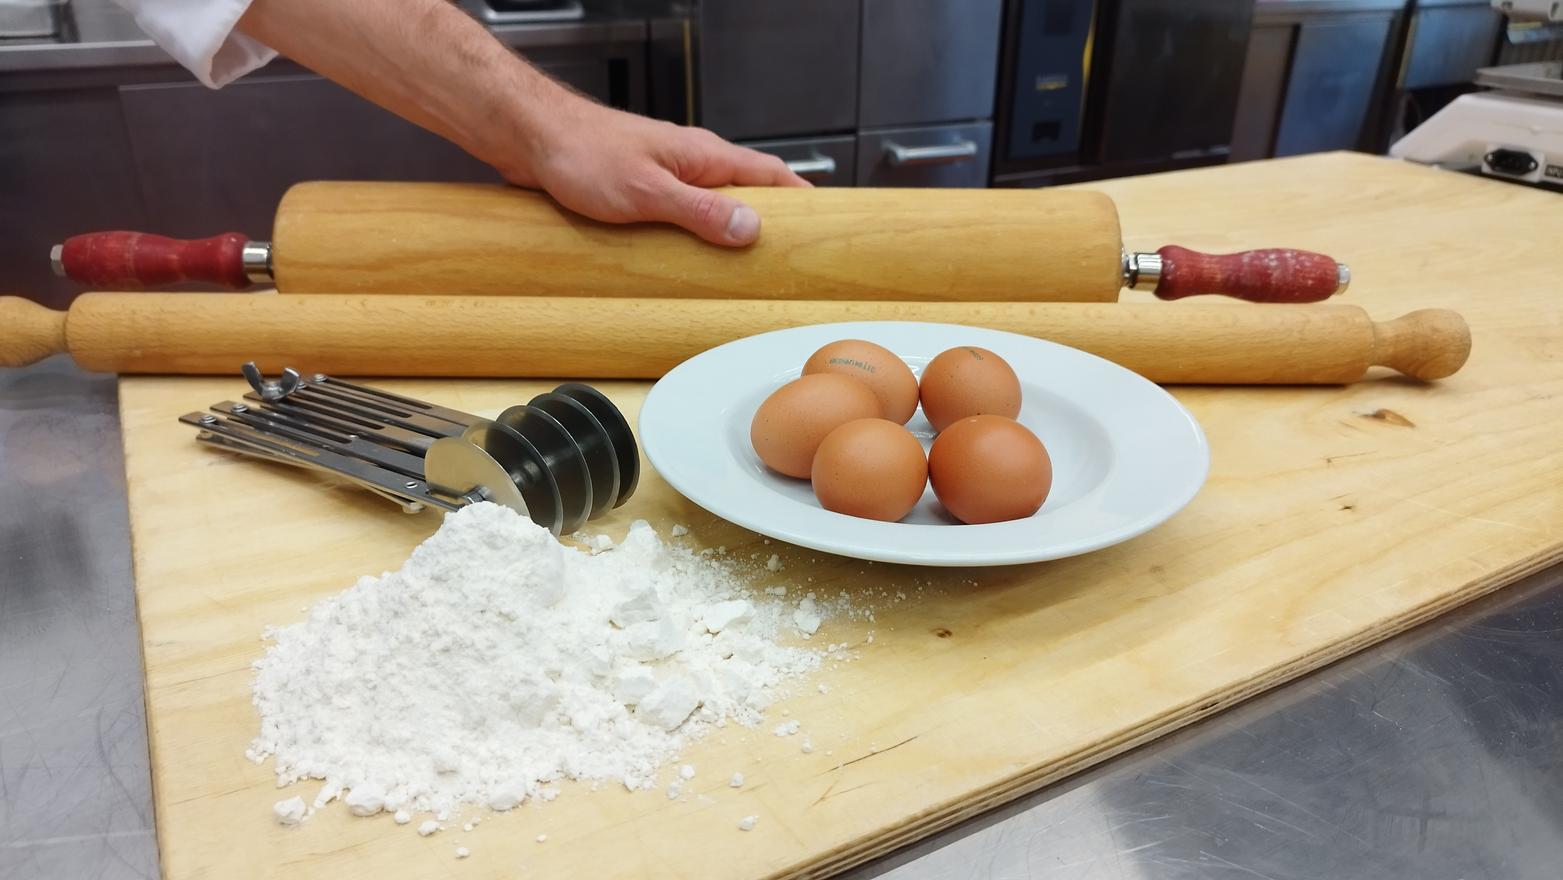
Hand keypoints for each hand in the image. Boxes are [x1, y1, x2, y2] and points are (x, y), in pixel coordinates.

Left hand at [503, 93, 811, 246]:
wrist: (531, 136)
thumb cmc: (581, 152)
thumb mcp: (648, 192)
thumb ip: (700, 211)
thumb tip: (750, 229)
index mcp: (704, 156)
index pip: (772, 175)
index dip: (803, 201)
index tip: (826, 228)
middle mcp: (691, 163)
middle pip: (747, 193)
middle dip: (770, 225)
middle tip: (786, 263)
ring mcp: (667, 175)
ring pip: (714, 206)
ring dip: (729, 234)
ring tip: (744, 273)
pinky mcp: (641, 189)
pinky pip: (682, 214)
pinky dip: (695, 237)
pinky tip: (689, 261)